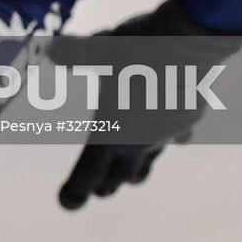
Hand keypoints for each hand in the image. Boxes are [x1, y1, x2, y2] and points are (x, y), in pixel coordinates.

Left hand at [51, 0, 241, 209]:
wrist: (189, 41)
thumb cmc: (136, 48)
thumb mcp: (97, 48)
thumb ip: (73, 54)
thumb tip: (52, 49)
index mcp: (110, 134)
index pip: (87, 175)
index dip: (75, 192)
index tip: (67, 201)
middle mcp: (139, 143)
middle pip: (118, 178)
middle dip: (104, 183)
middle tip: (96, 186)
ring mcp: (166, 134)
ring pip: (148, 164)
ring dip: (135, 168)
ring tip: (127, 168)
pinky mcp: (187, 120)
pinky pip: (173, 137)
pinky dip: (164, 135)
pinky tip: (162, 122)